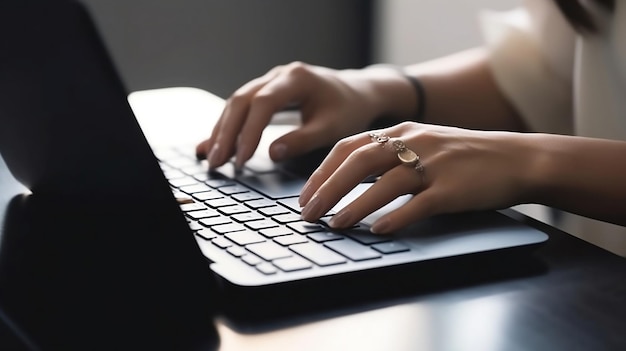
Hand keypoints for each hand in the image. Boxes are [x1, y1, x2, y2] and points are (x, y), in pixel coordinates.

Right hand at [196, 62, 387, 168]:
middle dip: (226, 132)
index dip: (249, 132)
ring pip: (236, 103)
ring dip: (223, 130)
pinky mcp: (266, 91)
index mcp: (296, 79)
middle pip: (241, 100)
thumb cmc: (348, 110)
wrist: (357, 93)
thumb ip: (303, 140)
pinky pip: (241, 107)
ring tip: (214, 159)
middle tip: (217, 162)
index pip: (263, 104)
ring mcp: (270, 81)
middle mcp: (279, 75)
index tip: (242, 159)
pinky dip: (228, 126)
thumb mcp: (332, 128)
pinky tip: (212, 144)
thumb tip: (272, 154)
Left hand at [299, 122, 536, 233]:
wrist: (517, 158)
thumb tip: (348, 178)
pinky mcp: (453, 189)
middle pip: (359, 162)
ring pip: (385, 183)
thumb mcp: (423, 143)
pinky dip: (396, 217)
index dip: (322, 171)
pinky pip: (419, 204)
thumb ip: (389, 154)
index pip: (349, 147)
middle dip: (328, 188)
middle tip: (309, 213)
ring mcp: (434, 165)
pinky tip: (378, 230)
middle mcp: (414, 143)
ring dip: (355, 205)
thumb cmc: (465, 156)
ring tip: (335, 225)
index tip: (305, 195)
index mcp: (402, 132)